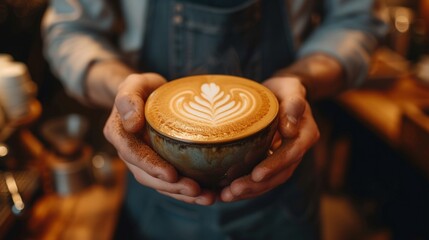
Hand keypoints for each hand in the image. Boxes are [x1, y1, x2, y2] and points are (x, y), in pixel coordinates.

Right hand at [103, 73, 215, 204]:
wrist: (148, 95)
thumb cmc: (141, 87)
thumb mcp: (133, 84)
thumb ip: (128, 98)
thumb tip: (131, 124)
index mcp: (119, 134)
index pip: (133, 154)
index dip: (151, 166)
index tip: (171, 174)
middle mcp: (129, 152)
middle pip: (147, 176)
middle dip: (171, 187)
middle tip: (196, 190)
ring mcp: (143, 161)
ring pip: (159, 184)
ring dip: (182, 194)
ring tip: (207, 197)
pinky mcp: (158, 165)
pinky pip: (170, 182)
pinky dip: (186, 191)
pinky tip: (207, 194)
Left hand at [220, 76, 319, 201]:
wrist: (282, 93)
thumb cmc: (285, 88)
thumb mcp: (291, 88)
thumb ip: (294, 104)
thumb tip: (289, 129)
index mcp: (305, 135)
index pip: (291, 154)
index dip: (275, 166)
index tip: (256, 174)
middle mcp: (296, 151)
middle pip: (279, 174)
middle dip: (256, 185)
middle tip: (233, 191)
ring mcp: (283, 158)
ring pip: (269, 181)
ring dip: (248, 191)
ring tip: (225, 196)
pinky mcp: (270, 161)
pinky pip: (259, 177)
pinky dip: (244, 186)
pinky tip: (224, 191)